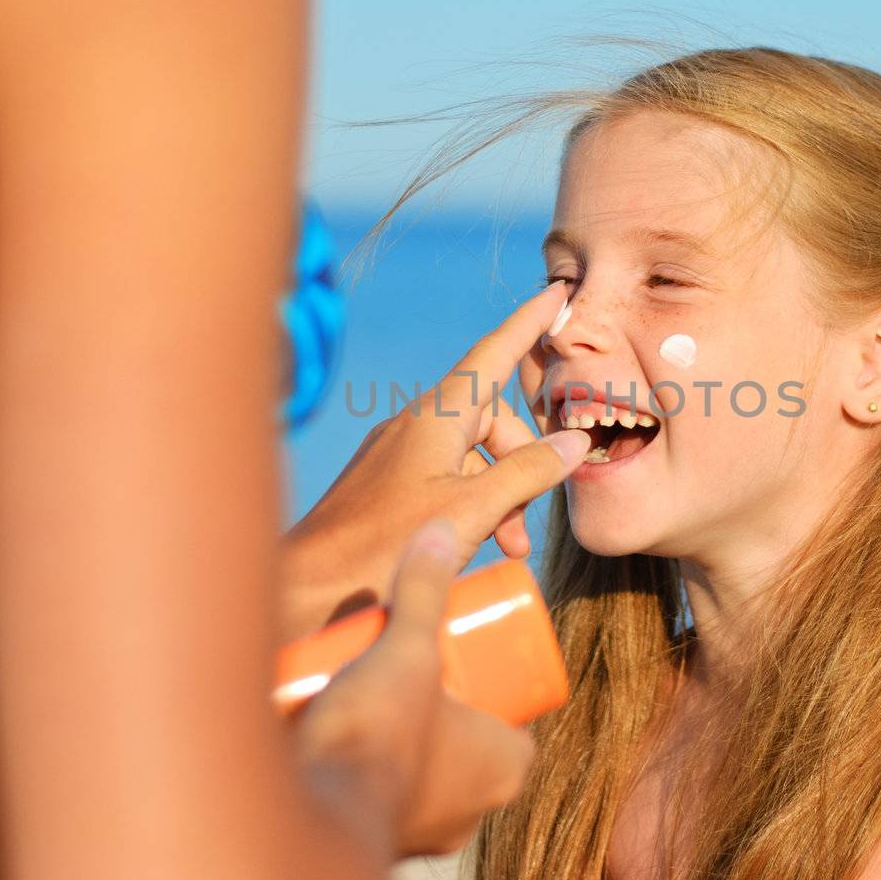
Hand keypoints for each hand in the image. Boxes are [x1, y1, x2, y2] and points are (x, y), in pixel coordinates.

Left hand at [281, 282, 588, 636]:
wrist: (307, 587)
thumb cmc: (383, 545)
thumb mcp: (469, 509)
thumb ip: (526, 474)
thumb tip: (573, 443)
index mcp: (436, 416)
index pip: (494, 354)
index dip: (528, 324)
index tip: (555, 292)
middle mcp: (416, 425)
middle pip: (492, 419)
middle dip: (522, 464)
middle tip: (526, 523)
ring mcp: (398, 454)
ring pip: (471, 455)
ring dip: (500, 495)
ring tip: (508, 547)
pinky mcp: (386, 485)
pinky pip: (445, 476)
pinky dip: (471, 504)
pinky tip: (474, 543)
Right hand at [291, 521, 535, 858]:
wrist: (308, 805)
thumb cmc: (377, 729)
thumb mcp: (407, 648)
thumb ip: (423, 590)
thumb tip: (438, 531)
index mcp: (504, 770)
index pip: (515, 720)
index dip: (494, 682)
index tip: (463, 652)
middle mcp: (475, 810)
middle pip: (469, 739)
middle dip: (444, 700)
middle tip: (417, 658)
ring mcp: (429, 830)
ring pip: (429, 768)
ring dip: (410, 732)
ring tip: (383, 683)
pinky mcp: (382, 837)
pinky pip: (389, 791)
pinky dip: (377, 762)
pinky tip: (357, 728)